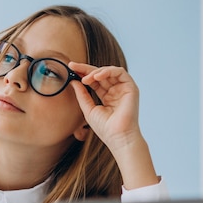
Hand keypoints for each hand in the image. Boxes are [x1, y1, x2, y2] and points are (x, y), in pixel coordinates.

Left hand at [69, 62, 158, 188]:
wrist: (118, 137)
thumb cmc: (105, 128)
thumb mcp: (88, 109)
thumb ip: (82, 94)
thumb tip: (73, 81)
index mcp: (107, 97)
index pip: (94, 81)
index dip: (83, 74)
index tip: (70, 68)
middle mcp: (116, 91)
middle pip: (100, 74)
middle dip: (86, 69)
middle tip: (73, 66)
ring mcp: (124, 89)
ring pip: (110, 71)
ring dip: (96, 71)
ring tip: (86, 78)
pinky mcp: (131, 88)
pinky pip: (120, 72)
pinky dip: (108, 71)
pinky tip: (96, 76)